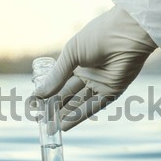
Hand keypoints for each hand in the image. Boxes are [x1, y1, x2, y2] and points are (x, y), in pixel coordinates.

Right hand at [32, 6, 156, 130]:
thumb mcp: (71, 55)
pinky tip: (66, 125)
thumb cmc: (97, 37)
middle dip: (55, 108)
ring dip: (65, 115)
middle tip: (41, 121)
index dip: (48, 94)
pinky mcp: (111, 91)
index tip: (35, 105)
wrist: (125, 34)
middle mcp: (88, 74)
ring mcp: (99, 83)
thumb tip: (38, 94)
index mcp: (77, 62)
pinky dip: (79, 116)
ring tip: (51, 127)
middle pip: (68, 95)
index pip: (60, 82)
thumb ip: (57, 76)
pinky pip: (93, 106)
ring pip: (79, 103)